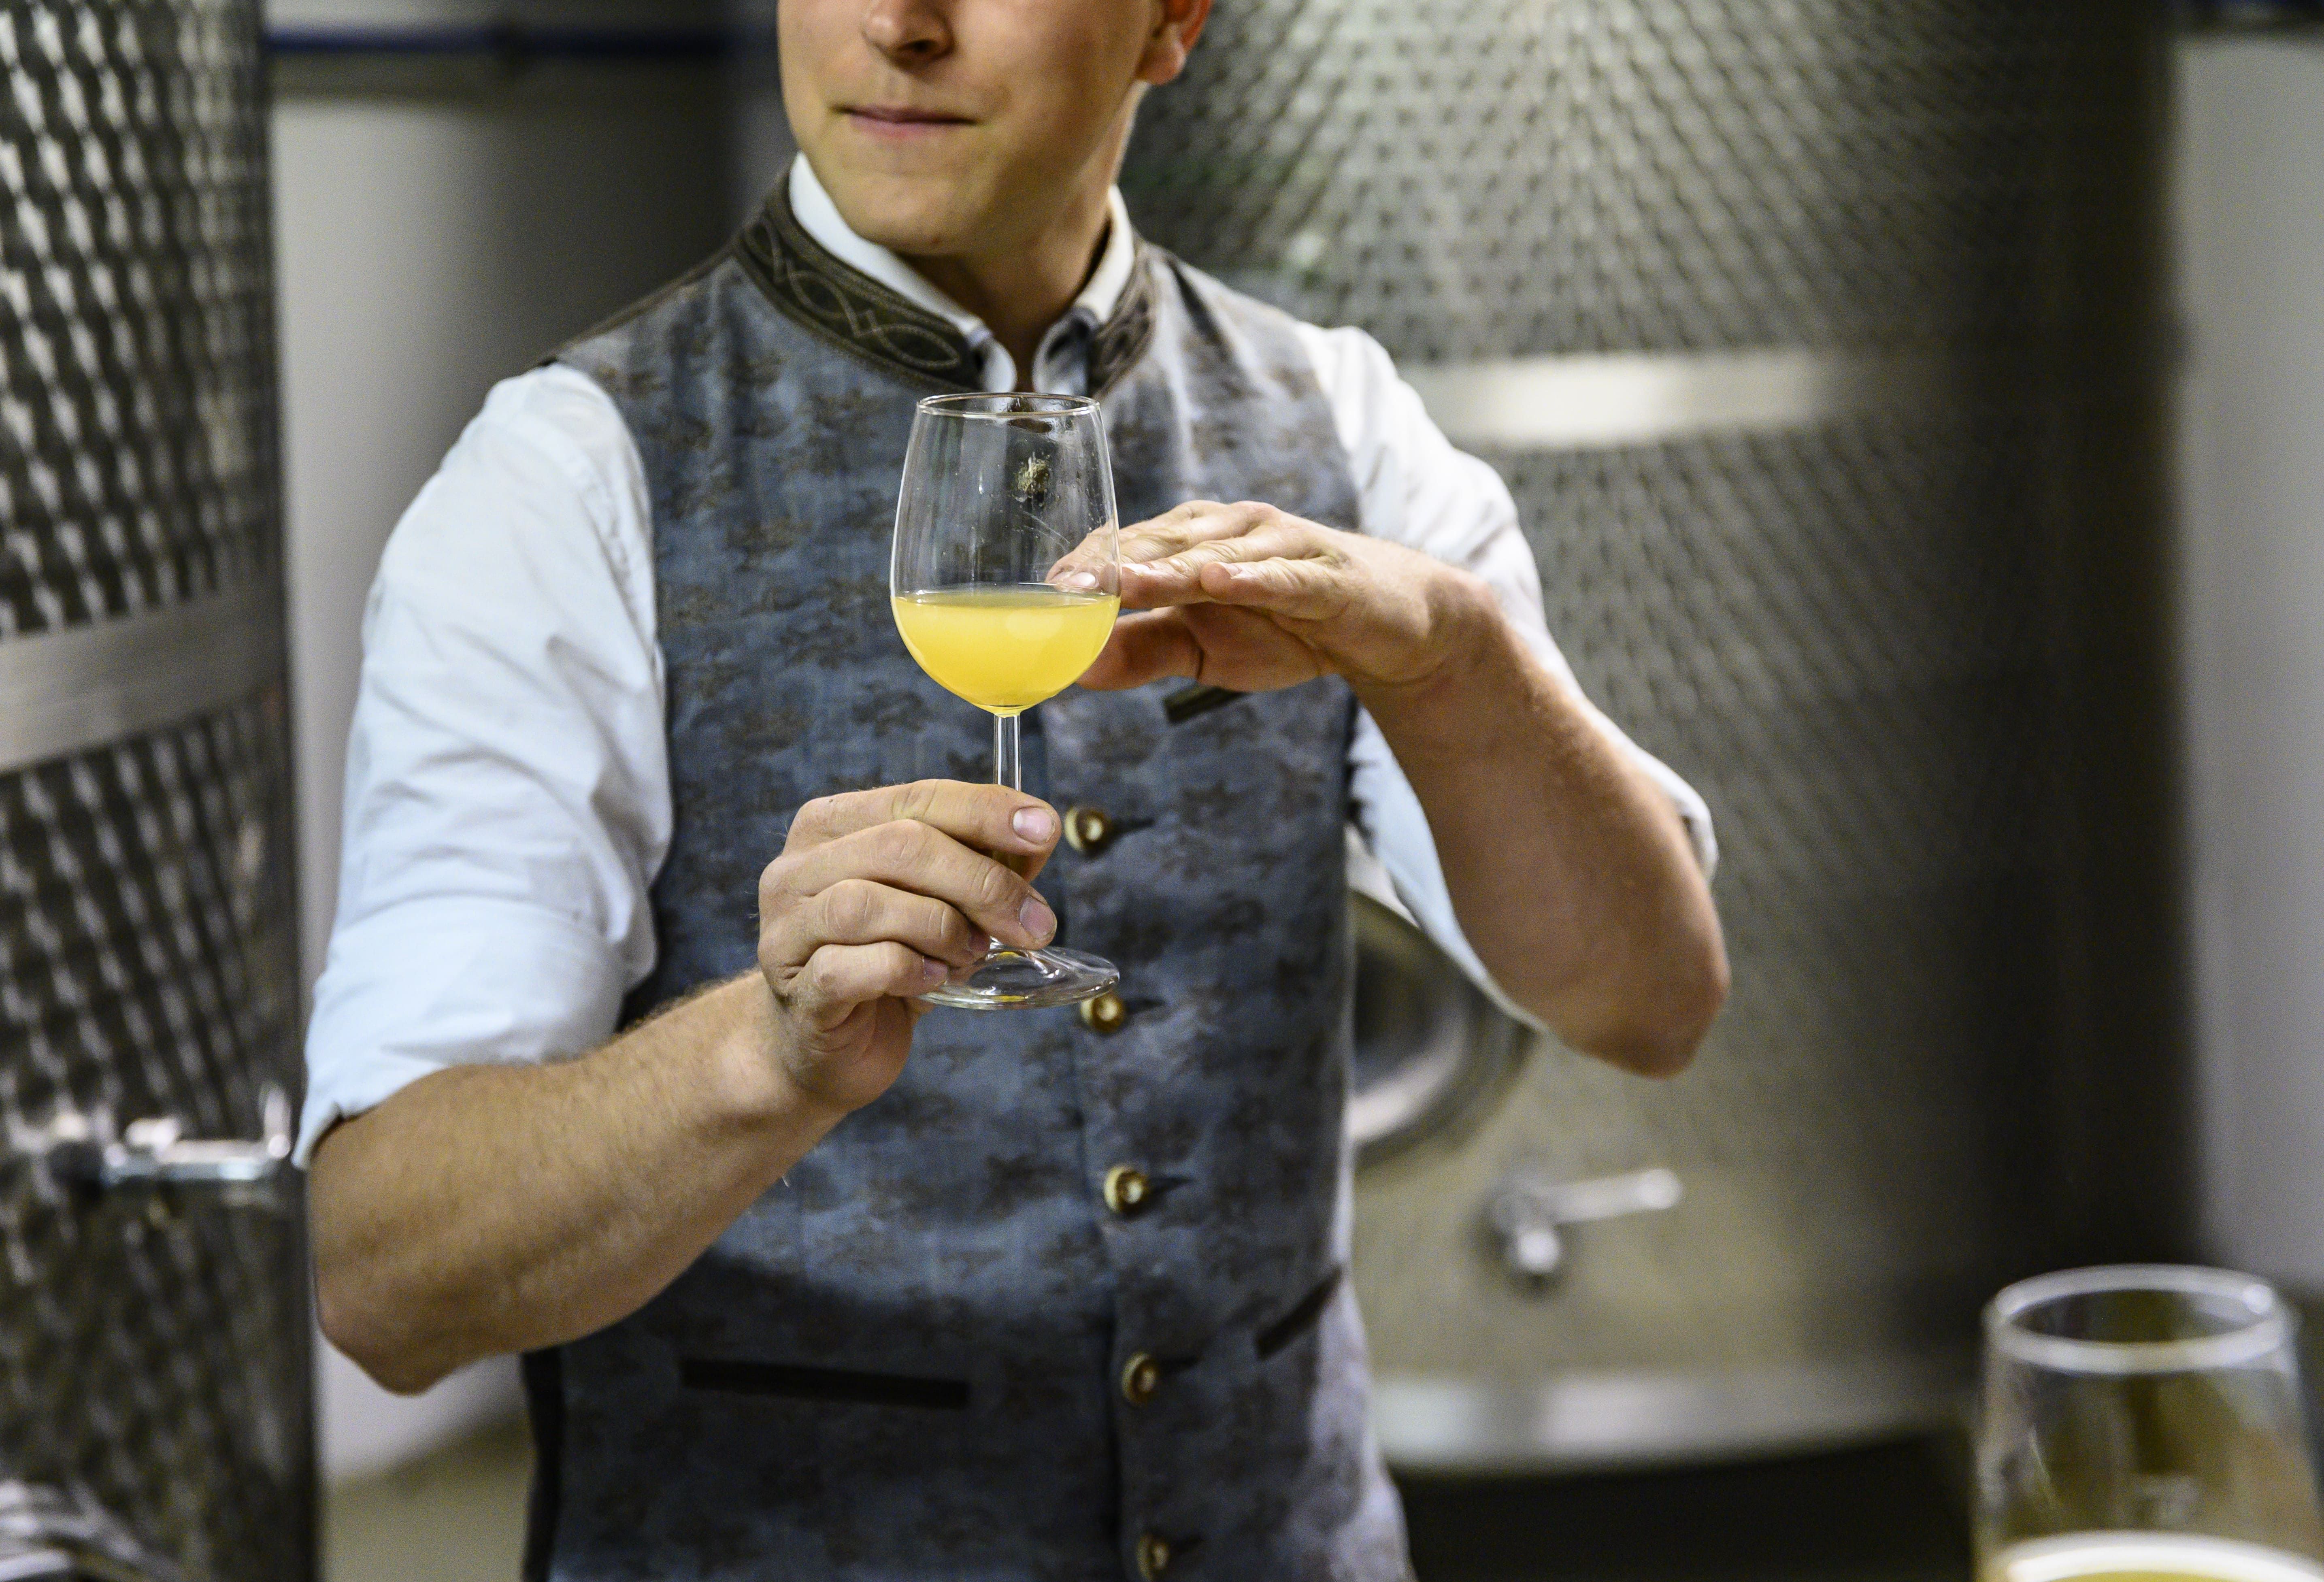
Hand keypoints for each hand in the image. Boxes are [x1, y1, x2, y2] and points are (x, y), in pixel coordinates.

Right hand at [755, 782, 1060, 1115]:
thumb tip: (1036, 838)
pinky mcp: (799, 991)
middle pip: (900, 845)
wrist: (826, 1051)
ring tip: (972, 953)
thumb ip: (979, 867)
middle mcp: (796, 870)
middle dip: (981, 881)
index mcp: (831, 827)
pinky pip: (855, 967)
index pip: (917, 798)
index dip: (985, 810)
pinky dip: (910, 970)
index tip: (1043, 831)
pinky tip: (935, 980)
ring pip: (868, 903)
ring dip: (942, 927)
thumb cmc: (885, 966)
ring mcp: (787, 931)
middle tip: (1032, 922)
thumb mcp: (938, 904)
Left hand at [1075, 500, 1495, 698]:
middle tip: (1062, 589)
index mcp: (1191, 541)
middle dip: (1110, 565)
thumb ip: (1139, 651)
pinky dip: (1252, 575)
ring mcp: (1280, 545)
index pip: (1126, 548)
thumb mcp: (1201, 650)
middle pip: (1160, 544)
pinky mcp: (1325, 572)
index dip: (1084, 569)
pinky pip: (1283, 573)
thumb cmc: (1285, 626)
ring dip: (1167, 568)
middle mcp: (1230, 529)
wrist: (1386, 628)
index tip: (1039, 596)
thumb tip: (1073, 668)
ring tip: (1122, 581)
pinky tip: (1220, 580)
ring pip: (1214, 553)